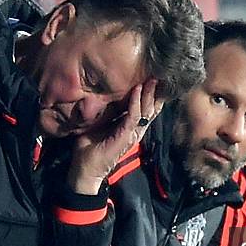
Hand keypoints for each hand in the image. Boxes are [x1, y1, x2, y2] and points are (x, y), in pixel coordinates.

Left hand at [67, 79, 164, 194]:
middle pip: (151, 109)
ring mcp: (132, 134)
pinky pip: (133, 116)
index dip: (151, 95)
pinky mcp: (125, 136)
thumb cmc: (90, 149)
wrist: (85, 170)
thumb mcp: (99, 125)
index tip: (154, 78)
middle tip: (160, 75)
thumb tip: (101, 96)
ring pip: (146, 111)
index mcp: (130, 127)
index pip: (146, 109)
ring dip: (149, 95)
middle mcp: (135, 130)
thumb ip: (105, 113)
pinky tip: (137, 90)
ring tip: (153, 79)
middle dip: (156, 92)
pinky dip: (136, 102)